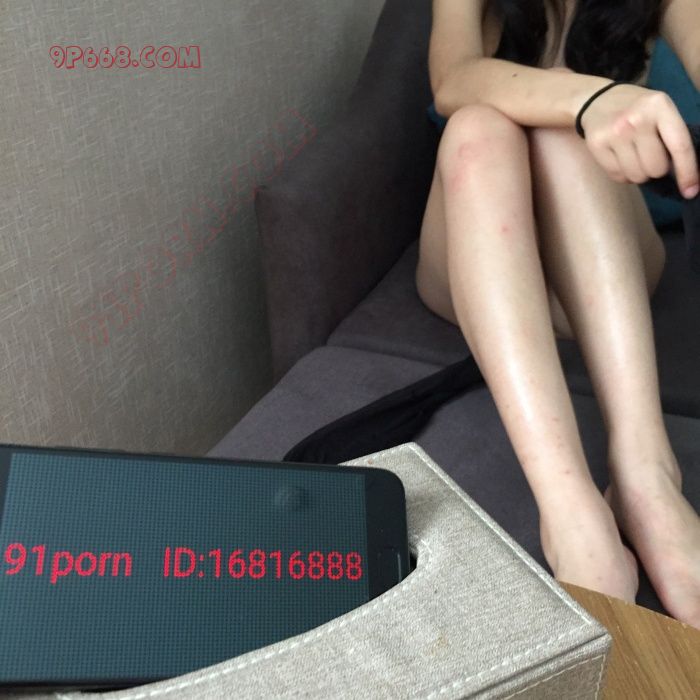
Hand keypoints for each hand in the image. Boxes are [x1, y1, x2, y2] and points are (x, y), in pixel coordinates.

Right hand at [580, 83, 699, 198]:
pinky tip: (619, 159)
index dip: (687, 172)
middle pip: (656, 168)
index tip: (691, 191)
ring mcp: (615, 133)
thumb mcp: (659, 111)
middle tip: (648, 156)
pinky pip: (617, 176)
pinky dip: (622, 174)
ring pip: (636, 176)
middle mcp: (637, 119)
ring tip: (633, 157)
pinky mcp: (597, 144)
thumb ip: (671, 135)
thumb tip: (682, 174)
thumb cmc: (636, 109)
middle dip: (655, 169)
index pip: (679, 146)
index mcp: (660, 107)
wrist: (596, 99)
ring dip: (638, 173)